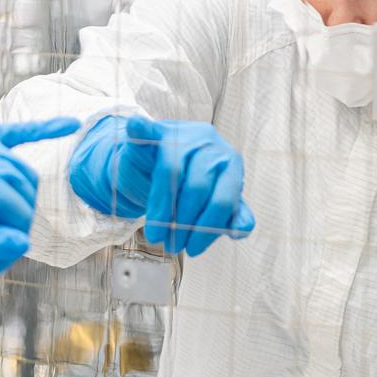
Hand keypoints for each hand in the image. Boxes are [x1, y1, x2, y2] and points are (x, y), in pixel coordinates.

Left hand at [0, 118, 79, 273]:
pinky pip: (14, 133)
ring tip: (3, 232)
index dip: (12, 246)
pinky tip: (72, 126)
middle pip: (25, 193)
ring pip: (22, 172)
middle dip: (16, 227)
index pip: (18, 214)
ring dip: (20, 202)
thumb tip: (24, 245)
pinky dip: (43, 130)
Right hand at [69, 115, 254, 256]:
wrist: (162, 161)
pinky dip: (140, 129)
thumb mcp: (215, 199)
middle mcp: (209, 144)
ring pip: (171, 171)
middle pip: (197, 187)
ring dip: (161, 208)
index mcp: (230, 162)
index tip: (193, 249)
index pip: (223, 199)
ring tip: (156, 234)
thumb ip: (231, 214)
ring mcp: (182, 133)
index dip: (207, 228)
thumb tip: (241, 229)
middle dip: (183, 223)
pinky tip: (135, 127)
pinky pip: (147, 130)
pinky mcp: (155, 130)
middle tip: (172, 245)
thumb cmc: (192, 184)